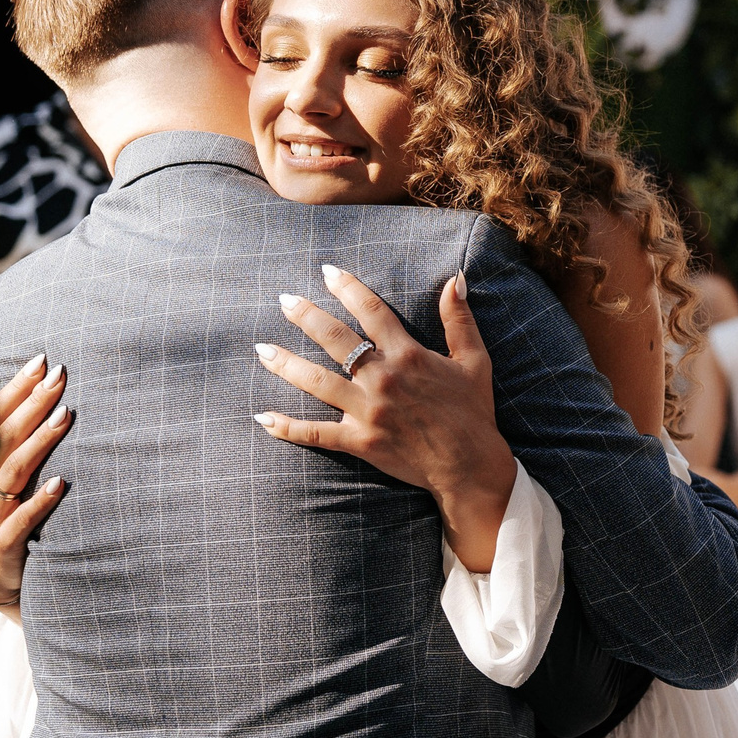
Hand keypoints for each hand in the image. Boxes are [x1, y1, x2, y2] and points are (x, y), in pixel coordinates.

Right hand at [0, 355, 73, 611]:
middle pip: (2, 437)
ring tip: (65, 416)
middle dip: (32, 404)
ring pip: (12, 472)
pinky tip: (61, 484)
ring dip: (39, 443)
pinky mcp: (2, 544)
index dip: (13, 390)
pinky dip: (40, 502)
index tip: (40, 361)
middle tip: (60, 376)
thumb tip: (31, 391)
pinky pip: (21, 520)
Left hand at [253, 267, 515, 567]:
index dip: (348, 288)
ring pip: (317, 383)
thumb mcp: (474, 360)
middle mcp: (383, 380)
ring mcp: (369, 412)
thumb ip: (460, 320)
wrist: (470, 465)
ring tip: (262, 349)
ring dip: (287, 365)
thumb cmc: (473, 411)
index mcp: (409, 355)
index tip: (327, 272)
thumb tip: (453, 280)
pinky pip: (316, 434)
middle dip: (306, 317)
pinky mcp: (360, 442)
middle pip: (336, 340)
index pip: (372, 312)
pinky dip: (288, 428)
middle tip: (283, 301)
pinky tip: (263, 418)